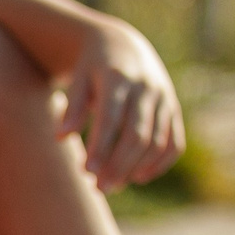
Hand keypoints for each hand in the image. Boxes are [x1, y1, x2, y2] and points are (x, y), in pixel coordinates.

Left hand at [61, 19, 184, 190]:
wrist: (122, 46)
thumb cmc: (91, 69)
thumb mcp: (77, 80)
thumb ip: (72, 107)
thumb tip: (61, 137)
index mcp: (118, 78)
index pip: (111, 118)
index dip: (100, 146)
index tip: (85, 171)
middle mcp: (146, 88)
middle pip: (137, 135)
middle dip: (118, 164)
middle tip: (99, 188)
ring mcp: (164, 99)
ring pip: (157, 141)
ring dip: (136, 168)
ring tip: (112, 186)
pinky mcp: (173, 109)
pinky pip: (174, 141)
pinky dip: (160, 163)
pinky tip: (139, 178)